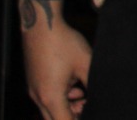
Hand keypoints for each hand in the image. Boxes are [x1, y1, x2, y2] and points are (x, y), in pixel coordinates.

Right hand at [19, 0, 89, 119]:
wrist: (42, 26)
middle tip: (88, 107)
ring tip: (83, 96)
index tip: (94, 114)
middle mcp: (39, 97)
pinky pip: (46, 98)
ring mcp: (34, 90)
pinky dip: (60, 98)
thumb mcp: (86, 64)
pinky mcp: (34, 82)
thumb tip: (102, 94)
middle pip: (55, 119)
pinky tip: (75, 86)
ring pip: (50, 110)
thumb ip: (93, 83)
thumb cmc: (64, 44)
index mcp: (51, 97)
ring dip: (67, 107)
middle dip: (72, 116)